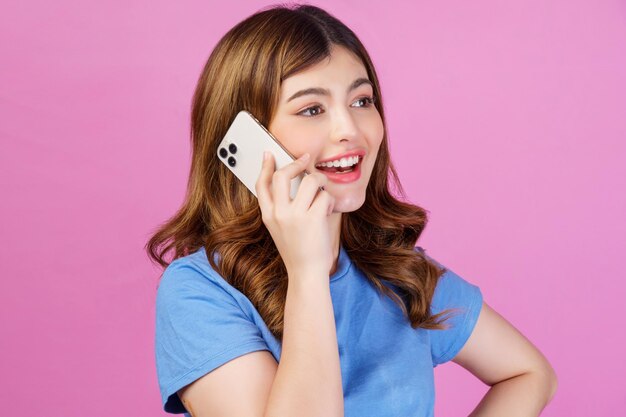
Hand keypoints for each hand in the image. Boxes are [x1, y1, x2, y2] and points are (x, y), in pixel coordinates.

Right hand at [255, 151, 334, 278]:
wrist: (306, 273)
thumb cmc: (298, 250)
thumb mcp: (280, 229)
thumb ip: (282, 207)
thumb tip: (293, 180)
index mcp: (268, 215)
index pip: (261, 184)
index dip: (265, 167)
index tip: (269, 155)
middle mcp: (278, 213)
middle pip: (283, 175)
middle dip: (296, 164)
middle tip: (306, 160)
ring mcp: (295, 215)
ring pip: (310, 181)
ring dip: (320, 182)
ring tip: (322, 193)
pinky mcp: (313, 218)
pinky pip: (325, 196)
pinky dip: (329, 201)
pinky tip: (327, 212)